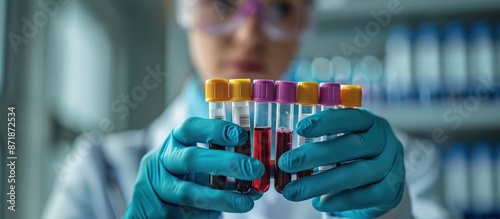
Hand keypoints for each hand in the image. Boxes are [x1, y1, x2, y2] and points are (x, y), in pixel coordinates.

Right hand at [125, 117, 263, 218]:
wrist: (152, 208)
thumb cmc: (185, 180)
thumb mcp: (202, 166)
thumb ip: (227, 166)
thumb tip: (262, 171)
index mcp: (175, 142)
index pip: (190, 128)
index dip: (214, 129)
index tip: (241, 135)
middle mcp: (162, 160)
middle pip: (191, 158)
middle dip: (225, 163)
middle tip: (254, 169)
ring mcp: (157, 186)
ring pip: (187, 191)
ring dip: (221, 197)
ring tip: (247, 202)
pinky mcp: (156, 209)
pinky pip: (185, 212)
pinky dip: (208, 213)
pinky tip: (224, 213)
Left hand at [278, 108, 405, 217]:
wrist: (381, 186)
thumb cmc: (351, 157)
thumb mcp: (341, 142)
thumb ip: (321, 141)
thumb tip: (283, 153)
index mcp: (370, 122)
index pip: (351, 117)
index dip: (326, 121)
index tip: (300, 128)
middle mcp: (384, 141)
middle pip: (352, 146)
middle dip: (315, 155)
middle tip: (286, 163)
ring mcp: (391, 166)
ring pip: (357, 173)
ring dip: (321, 183)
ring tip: (294, 191)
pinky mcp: (392, 191)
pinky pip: (366, 196)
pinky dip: (340, 200)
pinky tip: (319, 203)